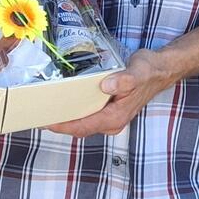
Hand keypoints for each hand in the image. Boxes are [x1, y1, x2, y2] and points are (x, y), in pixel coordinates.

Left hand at [47, 49, 178, 138]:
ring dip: (64, 119)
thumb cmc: (149, 71)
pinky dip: (73, 112)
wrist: (161, 70)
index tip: (45, 121)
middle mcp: (112, 122)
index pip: (83, 126)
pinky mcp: (109, 111)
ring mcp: (110, 118)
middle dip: (58, 124)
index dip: (62, 126)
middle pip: (79, 128)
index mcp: (115, 117)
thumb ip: (124, 80)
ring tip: (45, 109)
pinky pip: (87, 115)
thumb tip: (106, 86)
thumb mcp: (138, 71)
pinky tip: (63, 102)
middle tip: (37, 114)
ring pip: (82, 123)